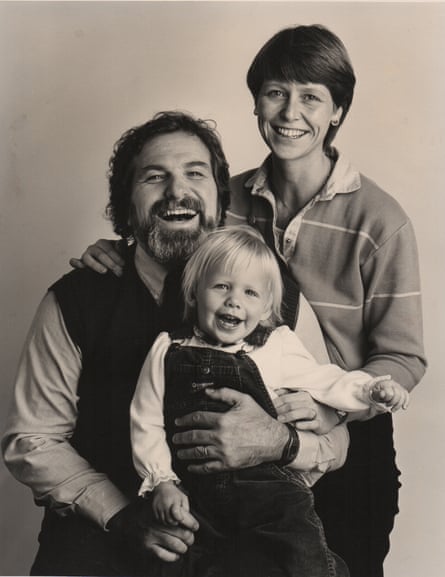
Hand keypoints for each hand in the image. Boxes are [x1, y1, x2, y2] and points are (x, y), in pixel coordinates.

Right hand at [69, 238, 124, 276]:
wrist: (111, 267)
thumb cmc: (116, 259)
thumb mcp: (121, 252)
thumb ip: (122, 247)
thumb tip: (122, 241)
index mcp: (103, 243)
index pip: (109, 248)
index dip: (116, 256)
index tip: (123, 264)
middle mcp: (93, 248)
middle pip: (99, 254)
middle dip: (110, 263)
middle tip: (119, 271)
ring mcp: (86, 255)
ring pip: (87, 258)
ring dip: (96, 265)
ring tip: (105, 271)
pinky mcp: (81, 263)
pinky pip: (74, 262)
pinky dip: (76, 263)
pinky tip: (81, 266)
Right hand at [107, 499, 198, 562]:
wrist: (129, 521)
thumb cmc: (150, 513)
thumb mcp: (162, 508)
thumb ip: (174, 512)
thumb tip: (189, 519)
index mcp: (163, 514)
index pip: (182, 521)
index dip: (191, 525)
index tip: (195, 528)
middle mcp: (158, 524)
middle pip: (180, 532)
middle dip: (189, 538)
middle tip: (190, 540)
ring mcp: (152, 536)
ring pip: (174, 544)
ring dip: (183, 548)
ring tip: (184, 547)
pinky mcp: (147, 546)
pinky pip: (163, 554)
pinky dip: (172, 557)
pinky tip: (176, 555)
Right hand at [152, 482, 189, 525]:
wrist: (162, 487)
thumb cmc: (174, 493)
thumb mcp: (183, 497)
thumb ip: (186, 508)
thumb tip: (186, 518)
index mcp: (174, 501)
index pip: (176, 513)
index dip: (179, 518)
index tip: (181, 518)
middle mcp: (165, 504)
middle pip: (170, 520)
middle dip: (175, 522)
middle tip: (177, 520)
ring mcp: (159, 507)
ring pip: (164, 521)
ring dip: (169, 522)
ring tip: (172, 517)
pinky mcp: (154, 509)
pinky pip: (159, 519)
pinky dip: (163, 520)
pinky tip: (166, 516)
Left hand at [173, 387, 288, 473]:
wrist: (274, 440)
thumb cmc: (259, 418)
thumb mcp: (244, 400)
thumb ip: (224, 393)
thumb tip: (206, 391)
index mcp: (223, 420)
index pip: (197, 419)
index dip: (185, 420)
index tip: (178, 422)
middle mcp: (221, 436)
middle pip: (194, 436)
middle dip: (181, 437)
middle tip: (175, 438)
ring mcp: (224, 452)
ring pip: (198, 452)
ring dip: (186, 452)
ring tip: (179, 452)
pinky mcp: (228, 464)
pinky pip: (208, 467)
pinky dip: (197, 467)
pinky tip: (191, 466)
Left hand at [274, 389, 338, 434]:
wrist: (332, 414)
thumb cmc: (313, 405)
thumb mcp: (302, 397)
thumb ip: (289, 394)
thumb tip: (275, 392)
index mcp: (304, 395)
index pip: (287, 397)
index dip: (276, 402)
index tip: (268, 407)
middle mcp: (310, 403)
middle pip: (292, 405)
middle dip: (280, 410)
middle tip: (272, 414)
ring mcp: (316, 413)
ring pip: (302, 413)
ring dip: (289, 416)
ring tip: (280, 420)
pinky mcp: (320, 423)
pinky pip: (312, 424)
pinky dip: (304, 425)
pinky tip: (296, 425)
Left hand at [370, 379, 409, 411]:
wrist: (378, 391)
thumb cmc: (376, 393)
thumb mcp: (374, 394)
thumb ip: (378, 394)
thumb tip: (382, 394)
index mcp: (385, 383)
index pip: (390, 393)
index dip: (387, 399)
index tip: (383, 401)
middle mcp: (393, 383)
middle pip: (398, 395)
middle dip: (392, 402)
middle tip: (386, 405)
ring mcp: (398, 386)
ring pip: (403, 396)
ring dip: (398, 405)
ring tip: (392, 410)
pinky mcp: (402, 390)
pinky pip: (406, 395)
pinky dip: (406, 402)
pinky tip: (404, 408)